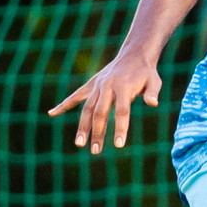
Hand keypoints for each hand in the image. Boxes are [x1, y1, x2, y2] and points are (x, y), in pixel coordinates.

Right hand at [48, 49, 162, 152]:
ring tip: (79, 144)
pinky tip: (52, 113)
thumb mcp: (154, 80)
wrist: (134, 54)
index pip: (122, 111)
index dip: (120, 128)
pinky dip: (64, 104)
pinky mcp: (91, 85)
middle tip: (96, 152)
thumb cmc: (146, 71)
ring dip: (83, 126)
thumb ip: (153, 92)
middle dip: (97, 133)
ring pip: (87, 108)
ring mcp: (97, 86)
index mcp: (123, 87)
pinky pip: (76, 96)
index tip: (118, 145)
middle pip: (100, 113)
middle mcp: (107, 86)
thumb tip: (153, 104)